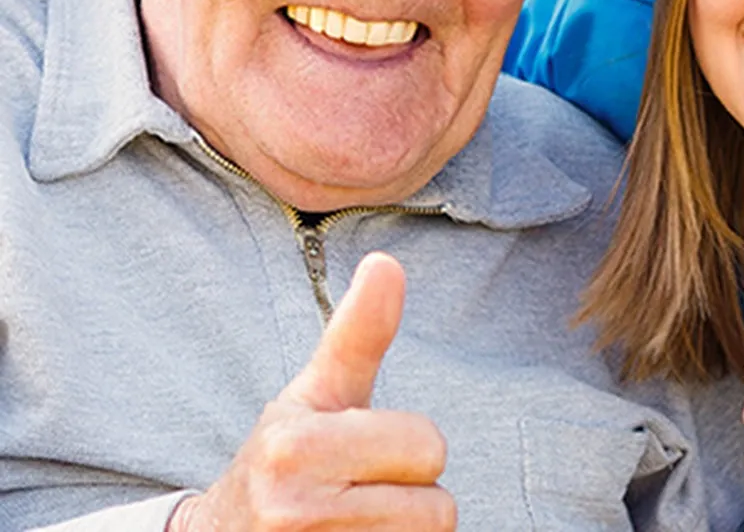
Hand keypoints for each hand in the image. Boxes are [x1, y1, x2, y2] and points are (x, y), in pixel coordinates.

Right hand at [170, 253, 454, 530]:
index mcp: (297, 446)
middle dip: (410, 497)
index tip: (362, 451)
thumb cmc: (282, 459)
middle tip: (361, 493)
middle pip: (436, 510)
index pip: (428, 447)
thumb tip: (387, 261)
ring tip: (355, 524)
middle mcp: (293, 510)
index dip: (407, 448)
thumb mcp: (314, 394)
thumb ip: (357, 333)